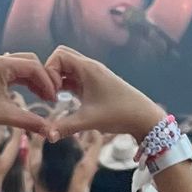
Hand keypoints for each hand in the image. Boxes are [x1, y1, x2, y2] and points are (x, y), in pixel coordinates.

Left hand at [0, 52, 57, 149]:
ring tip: (44, 98)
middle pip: (30, 62)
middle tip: (51, 97)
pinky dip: (25, 82)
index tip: (54, 99)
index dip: (47, 82)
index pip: (33, 66)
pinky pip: (13, 74)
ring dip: (34, 81)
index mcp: (0, 64)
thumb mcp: (5, 116)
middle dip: (43, 78)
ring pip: (22, 68)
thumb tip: (51, 132)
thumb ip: (30, 121)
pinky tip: (32, 94)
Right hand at [41, 45, 159, 139]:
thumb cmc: (119, 114)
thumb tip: (47, 136)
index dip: (49, 71)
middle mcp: (89, 67)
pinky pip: (73, 77)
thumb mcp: (89, 120)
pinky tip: (61, 100)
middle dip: (50, 72)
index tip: (52, 92)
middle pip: (61, 57)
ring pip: (67, 67)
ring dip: (57, 79)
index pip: (58, 55)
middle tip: (50, 92)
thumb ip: (65, 127)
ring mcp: (92, 75)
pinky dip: (64, 84)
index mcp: (88, 68)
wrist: (143, 117)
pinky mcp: (93, 84)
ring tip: (54, 98)